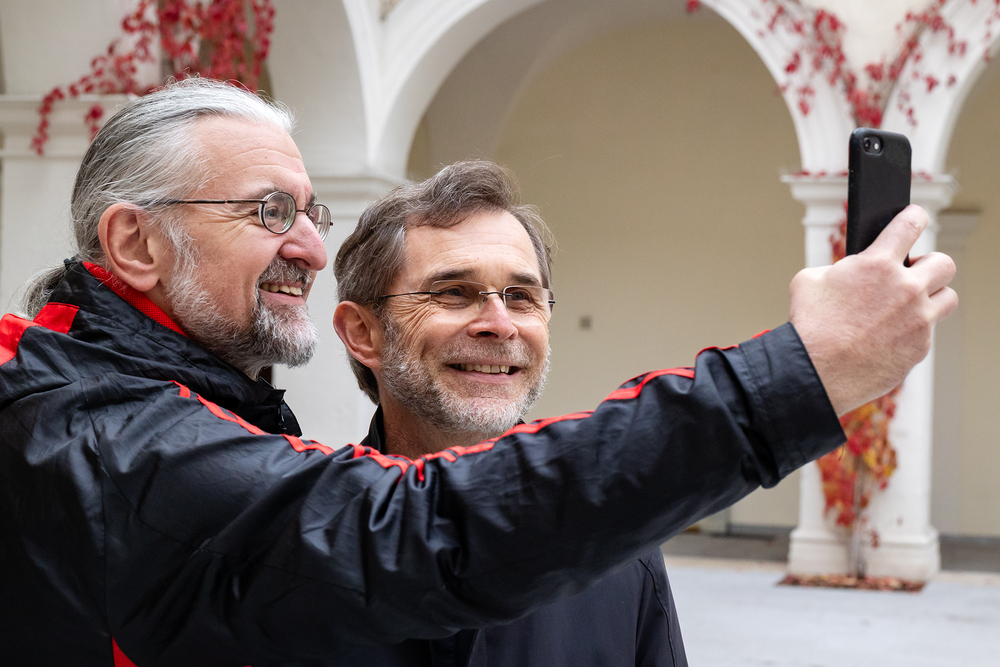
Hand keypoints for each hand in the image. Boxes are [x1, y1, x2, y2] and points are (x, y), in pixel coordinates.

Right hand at [790, 205, 957, 415]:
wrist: (815, 371)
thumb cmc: (808, 326)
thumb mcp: (809, 280)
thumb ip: (839, 268)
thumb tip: (849, 271)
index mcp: (877, 264)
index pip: (911, 223)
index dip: (913, 217)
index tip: (913, 220)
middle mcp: (906, 289)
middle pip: (944, 263)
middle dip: (929, 266)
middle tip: (912, 275)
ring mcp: (918, 320)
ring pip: (947, 298)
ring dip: (931, 298)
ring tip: (908, 307)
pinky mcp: (920, 347)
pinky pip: (928, 332)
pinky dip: (913, 332)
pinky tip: (889, 337)